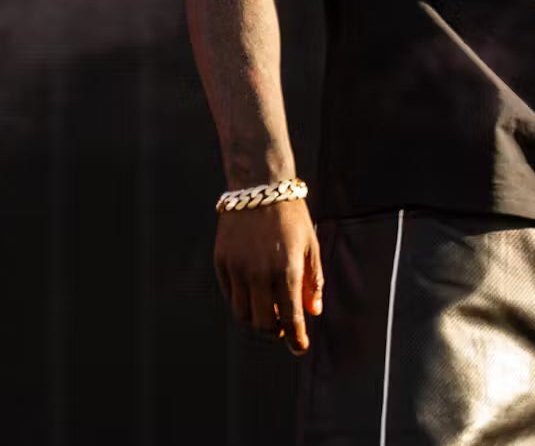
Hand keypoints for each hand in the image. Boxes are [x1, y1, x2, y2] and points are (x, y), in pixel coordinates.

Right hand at [214, 197, 322, 354]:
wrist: (258, 186)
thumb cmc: (291, 216)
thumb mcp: (310, 246)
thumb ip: (312, 281)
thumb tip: (313, 312)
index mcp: (286, 270)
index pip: (290, 319)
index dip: (296, 340)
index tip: (300, 348)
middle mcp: (259, 274)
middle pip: (263, 324)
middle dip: (275, 332)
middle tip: (284, 327)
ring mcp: (236, 269)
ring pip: (243, 315)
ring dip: (257, 321)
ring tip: (269, 312)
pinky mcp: (221, 262)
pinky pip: (229, 296)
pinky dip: (242, 303)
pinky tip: (254, 295)